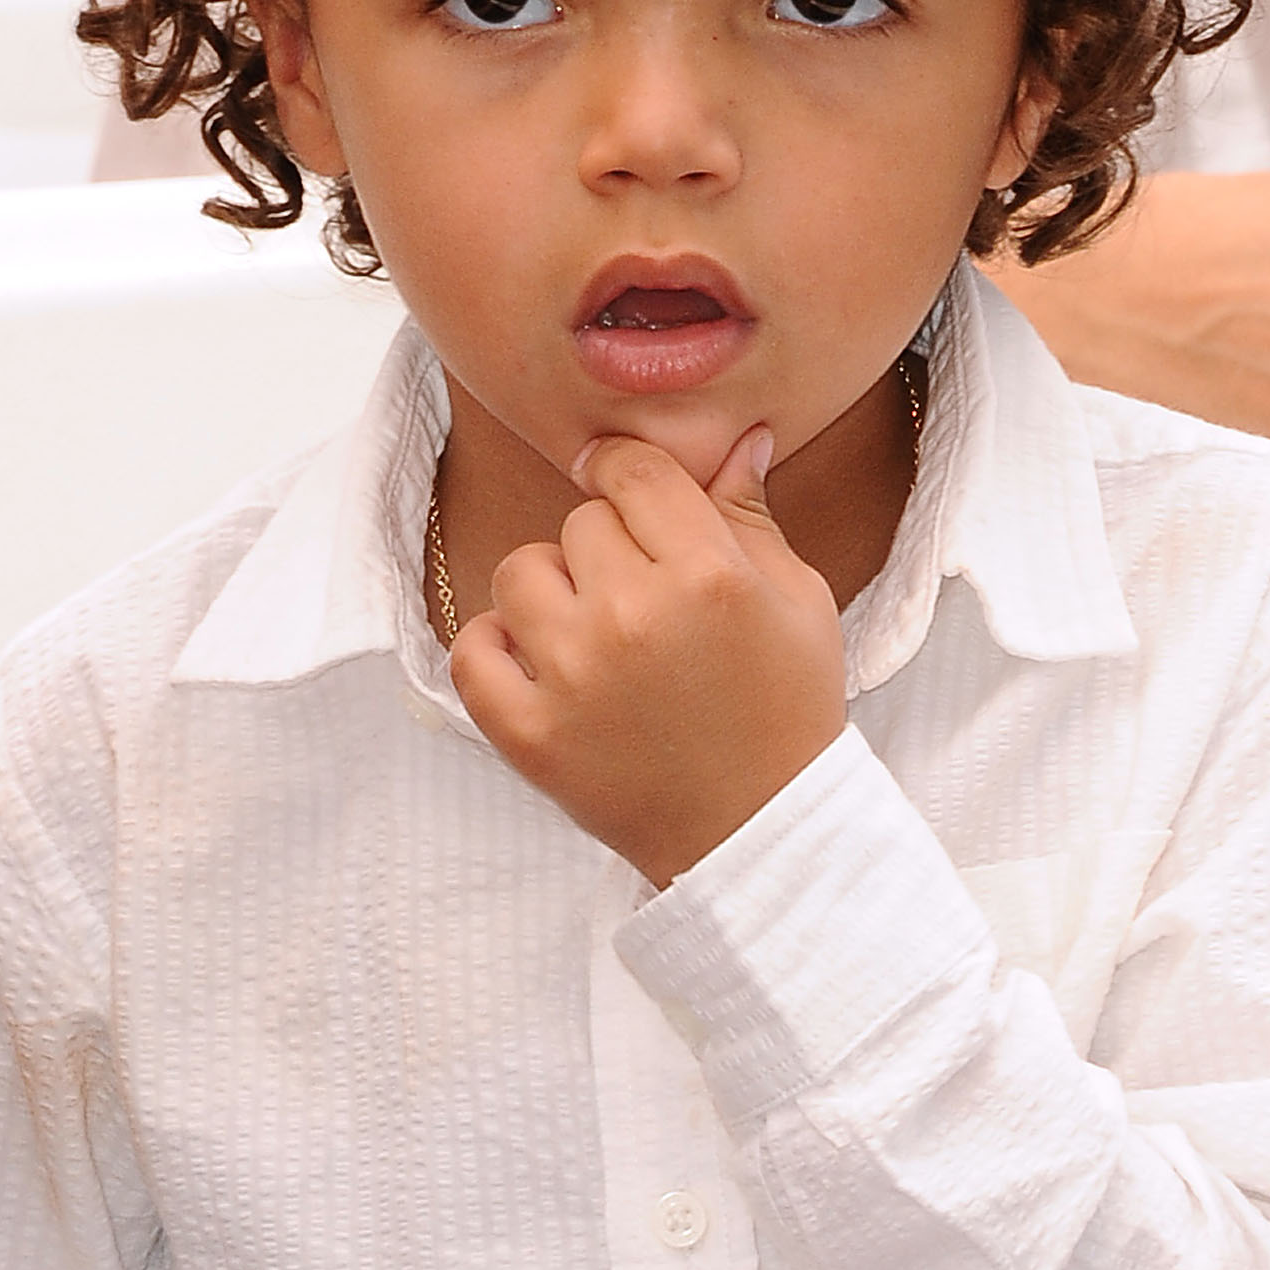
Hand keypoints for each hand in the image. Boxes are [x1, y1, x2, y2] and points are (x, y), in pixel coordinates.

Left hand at [451, 430, 846, 886]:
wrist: (760, 831)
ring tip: (591, 631)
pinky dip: (496, 648)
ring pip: (520, 571)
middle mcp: (634, 617)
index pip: (633, 471)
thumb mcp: (797, 601)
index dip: (624, 472)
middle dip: (608, 549)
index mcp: (709, 574)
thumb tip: (739, 438)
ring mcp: (575, 677)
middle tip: (642, 599)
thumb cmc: (787, 710)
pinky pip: (472, 649)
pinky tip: (539, 663)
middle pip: (580, 522)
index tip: (623, 491)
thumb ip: (750, 515)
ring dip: (550, 591)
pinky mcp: (531, 734)